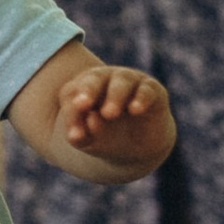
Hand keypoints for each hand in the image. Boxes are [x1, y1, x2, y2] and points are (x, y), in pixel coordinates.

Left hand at [52, 57, 174, 175]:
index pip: (72, 94)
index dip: (71, 114)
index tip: (74, 136)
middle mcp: (106, 78)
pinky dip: (141, 98)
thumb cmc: (105, 136)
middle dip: (88, 91)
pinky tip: (135, 109)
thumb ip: (83, 136)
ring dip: (115, 96)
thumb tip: (86, 127)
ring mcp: (130, 81)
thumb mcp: (89, 141)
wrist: (139, 144)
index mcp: (83, 87)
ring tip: (109, 114)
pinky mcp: (152, 90)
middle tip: (83, 105)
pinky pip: (146, 90)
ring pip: (122, 81)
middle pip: (95, 79)